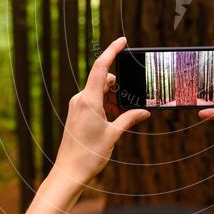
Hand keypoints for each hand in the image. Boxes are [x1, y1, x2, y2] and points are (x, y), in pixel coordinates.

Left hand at [15, 37, 149, 213]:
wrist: (69, 173)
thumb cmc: (89, 155)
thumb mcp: (114, 135)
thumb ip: (129, 118)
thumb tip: (144, 111)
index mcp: (88, 100)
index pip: (101, 67)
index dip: (112, 51)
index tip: (123, 41)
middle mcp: (80, 99)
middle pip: (104, 81)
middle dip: (119, 88)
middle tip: (132, 104)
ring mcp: (78, 106)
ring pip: (100, 92)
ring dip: (113, 99)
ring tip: (121, 118)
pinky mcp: (77, 113)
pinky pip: (95, 102)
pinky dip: (107, 106)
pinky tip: (114, 120)